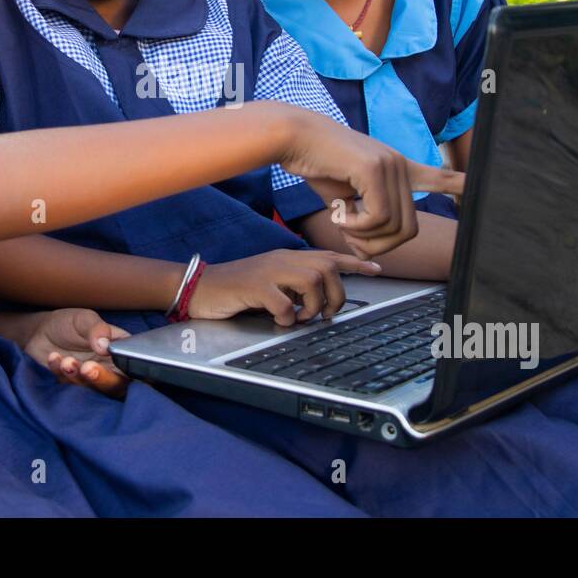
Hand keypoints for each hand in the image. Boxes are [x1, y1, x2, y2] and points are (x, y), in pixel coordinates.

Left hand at [15, 308, 131, 396]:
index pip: (135, 367)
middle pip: (118, 386)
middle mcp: (110, 368)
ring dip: (78, 377)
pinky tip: (53, 357)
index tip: (115, 366)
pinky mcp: (73, 386)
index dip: (132, 372)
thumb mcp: (84, 319)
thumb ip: (97, 329)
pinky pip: (70, 388)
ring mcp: (91, 379)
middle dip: (102, 379)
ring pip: (93, 391)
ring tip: (65, 360)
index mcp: (120, 351)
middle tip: (87, 367)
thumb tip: (105, 346)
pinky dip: (60, 374)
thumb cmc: (68, 322)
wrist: (40, 331)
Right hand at [189, 250, 382, 325]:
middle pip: (326, 267)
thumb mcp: (272, 282)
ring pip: (311, 281)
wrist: (201, 287)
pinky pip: (283, 303)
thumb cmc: (237, 288)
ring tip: (301, 319)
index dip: (354, 263)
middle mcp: (282, 260)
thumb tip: (319, 301)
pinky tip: (279, 322)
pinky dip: (287, 317)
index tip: (376, 270)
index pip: (328, 255)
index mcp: (288, 258)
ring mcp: (268, 272)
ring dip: (312, 306)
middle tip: (325, 314)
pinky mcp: (254, 287)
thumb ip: (294, 285)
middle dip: (335, 294)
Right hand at [275, 105, 463, 258]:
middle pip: (408, 229)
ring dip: (363, 237)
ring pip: (393, 227)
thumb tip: (365, 252)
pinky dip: (356, 227)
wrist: (294, 137)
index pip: (437, 177)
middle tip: (351, 240)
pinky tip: (339, 213)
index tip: (476, 187)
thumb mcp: (343, 198)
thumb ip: (361, 223)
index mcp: (395, 168)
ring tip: (341, 221)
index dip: (457, 186)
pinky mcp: (374, 168)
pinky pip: (377, 218)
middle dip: (379, 246)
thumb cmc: (315, 164)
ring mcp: (390, 165)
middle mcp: (399, 164)